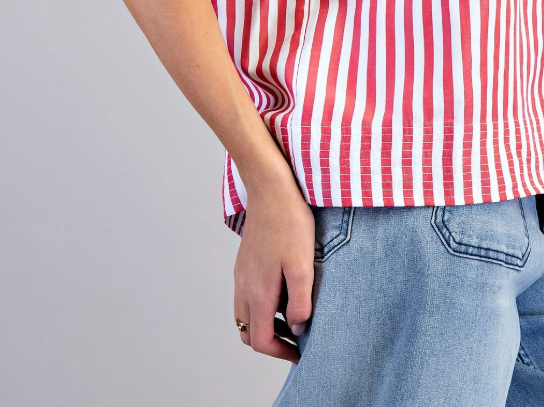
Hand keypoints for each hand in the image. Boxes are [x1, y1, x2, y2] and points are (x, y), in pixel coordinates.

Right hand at [233, 170, 315, 363]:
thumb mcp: (303, 265)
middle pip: (249, 332)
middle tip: (296, 339)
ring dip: (265, 324)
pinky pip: (245, 296)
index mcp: (259, 292)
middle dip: (271, 342)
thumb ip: (300, 301)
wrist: (270, 189)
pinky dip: (261, 305)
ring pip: (245, 315)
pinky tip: (282, 290)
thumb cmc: (289, 223)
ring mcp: (241, 274)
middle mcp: (244, 287)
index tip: (301, 353)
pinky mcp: (244, 262)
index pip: (261, 340)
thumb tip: (297, 328)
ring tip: (291, 316)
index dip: (281, 353)